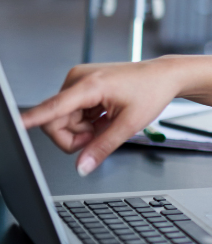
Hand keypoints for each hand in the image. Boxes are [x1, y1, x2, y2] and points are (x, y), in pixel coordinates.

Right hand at [20, 58, 181, 175]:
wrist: (164, 76)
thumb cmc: (152, 92)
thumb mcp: (130, 125)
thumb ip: (102, 147)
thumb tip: (82, 167)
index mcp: (90, 85)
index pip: (53, 107)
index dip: (31, 119)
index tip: (15, 125)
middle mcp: (78, 79)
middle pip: (55, 122)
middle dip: (75, 136)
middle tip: (100, 135)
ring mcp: (78, 81)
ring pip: (63, 120)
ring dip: (83, 129)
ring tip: (107, 122)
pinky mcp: (80, 85)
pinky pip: (71, 113)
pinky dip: (87, 121)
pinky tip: (104, 115)